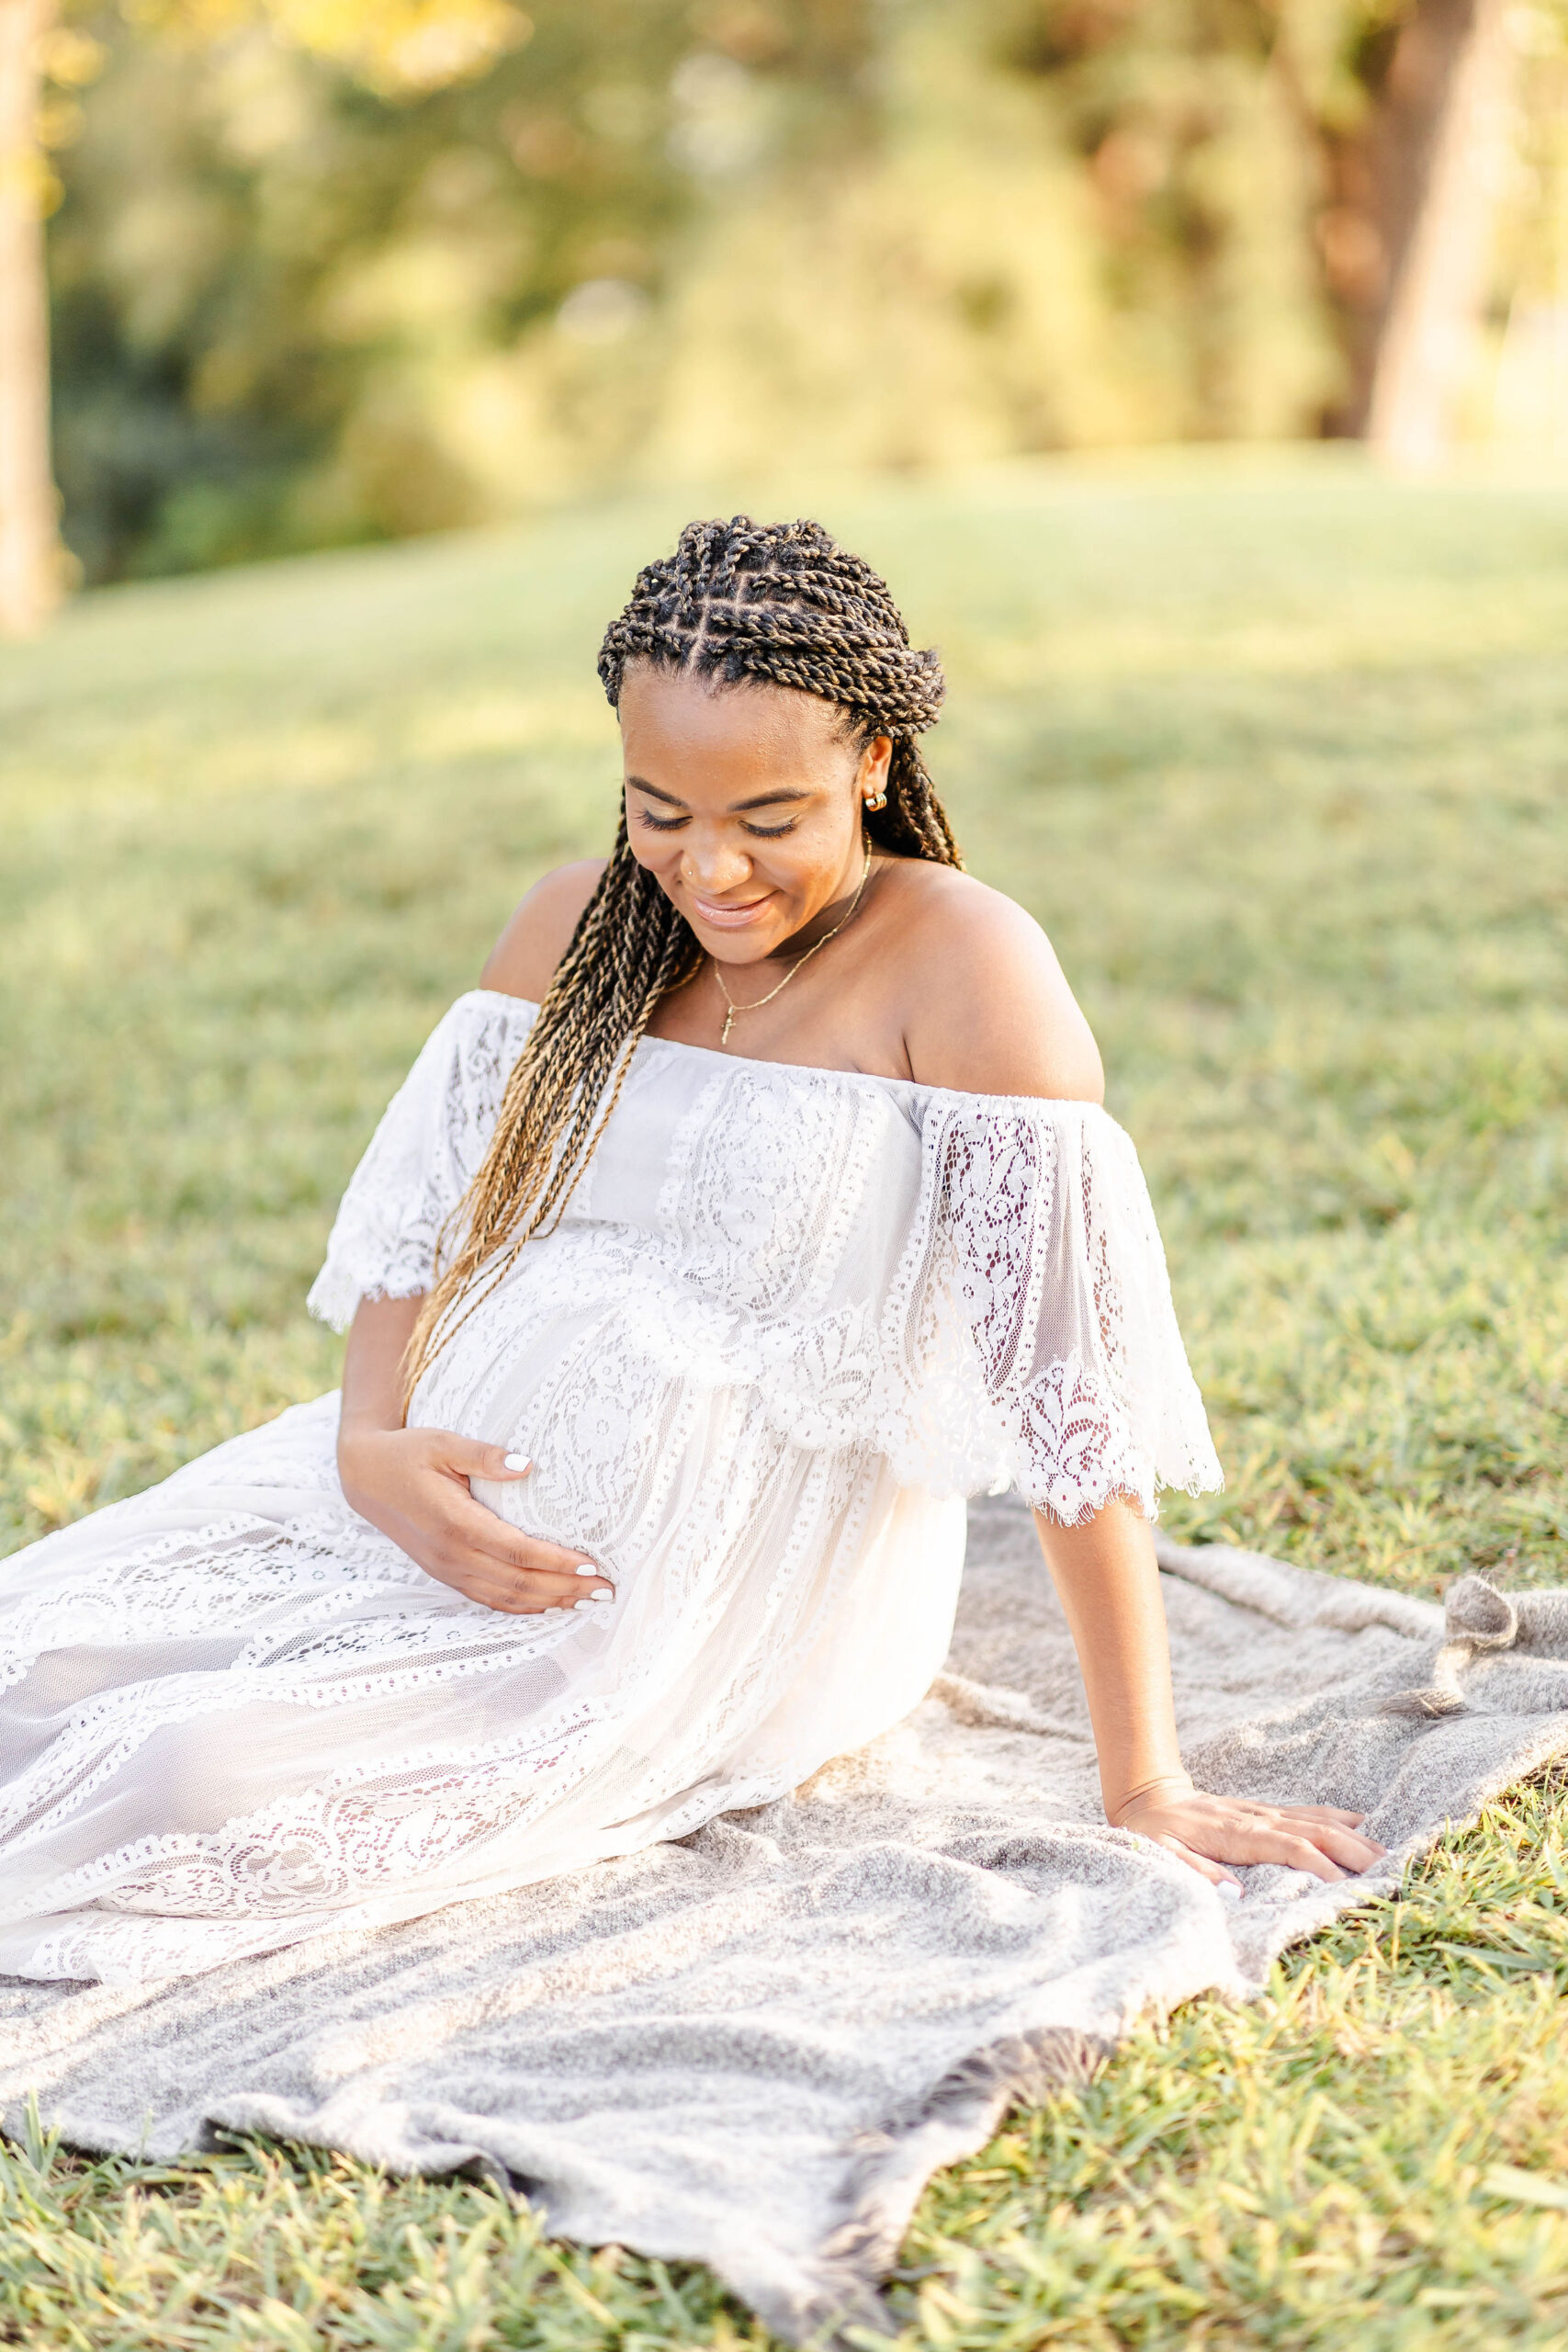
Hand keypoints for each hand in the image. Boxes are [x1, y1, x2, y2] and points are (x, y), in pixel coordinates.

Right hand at [337, 1424, 613, 1617]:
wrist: (363, 1476)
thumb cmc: (407, 1453)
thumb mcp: (443, 1442)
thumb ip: (484, 1455)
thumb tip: (529, 1465)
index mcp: (455, 1524)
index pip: (518, 1553)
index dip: (558, 1563)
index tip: (594, 1564)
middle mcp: (452, 1555)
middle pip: (519, 1583)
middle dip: (566, 1590)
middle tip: (607, 1591)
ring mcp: (446, 1570)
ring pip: (505, 1598)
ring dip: (549, 1603)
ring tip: (589, 1602)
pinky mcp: (444, 1573)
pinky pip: (488, 1599)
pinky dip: (521, 1606)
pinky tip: (548, 1605)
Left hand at [1111, 1774, 1386, 1890]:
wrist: (1149, 1794)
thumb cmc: (1155, 1831)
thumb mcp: (1161, 1853)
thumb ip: (1197, 1872)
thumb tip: (1234, 1895)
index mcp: (1237, 1833)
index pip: (1289, 1847)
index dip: (1318, 1865)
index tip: (1344, 1886)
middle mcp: (1258, 1819)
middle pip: (1316, 1831)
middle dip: (1353, 1851)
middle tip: (1388, 1871)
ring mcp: (1265, 1812)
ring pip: (1318, 1821)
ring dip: (1353, 1837)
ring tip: (1387, 1854)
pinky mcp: (1266, 1811)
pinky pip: (1308, 1812)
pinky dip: (1338, 1818)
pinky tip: (1361, 1825)